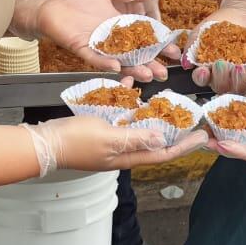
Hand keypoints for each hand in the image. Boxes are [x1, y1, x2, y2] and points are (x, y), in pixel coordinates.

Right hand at [25, 114, 207, 174]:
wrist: (43, 142)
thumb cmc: (74, 142)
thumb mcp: (108, 138)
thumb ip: (135, 138)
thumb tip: (163, 139)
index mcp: (126, 156)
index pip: (162, 153)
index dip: (184, 146)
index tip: (202, 138)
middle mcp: (122, 151)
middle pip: (155, 142)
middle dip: (174, 132)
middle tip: (191, 120)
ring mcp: (111, 141)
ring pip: (139, 127)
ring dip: (154, 116)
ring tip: (168, 103)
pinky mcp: (100, 130)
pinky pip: (120, 116)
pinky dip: (128, 103)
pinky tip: (131, 88)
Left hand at [36, 0, 171, 81]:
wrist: (50, 1)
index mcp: (119, 23)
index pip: (143, 36)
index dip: (158, 44)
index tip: (173, 51)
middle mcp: (111, 37)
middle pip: (134, 54)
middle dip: (149, 63)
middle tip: (164, 72)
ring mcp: (97, 44)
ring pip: (118, 59)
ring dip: (132, 68)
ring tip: (146, 75)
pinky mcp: (81, 47)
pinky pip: (94, 58)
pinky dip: (105, 62)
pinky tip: (117, 66)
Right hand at [184, 6, 245, 94]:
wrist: (243, 11)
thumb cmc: (220, 22)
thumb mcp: (202, 30)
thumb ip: (192, 45)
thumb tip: (185, 63)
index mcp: (208, 68)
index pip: (202, 80)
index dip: (201, 78)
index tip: (202, 70)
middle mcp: (224, 76)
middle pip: (220, 86)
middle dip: (220, 78)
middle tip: (221, 63)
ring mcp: (242, 74)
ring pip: (239, 87)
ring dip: (237, 80)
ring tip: (238, 67)